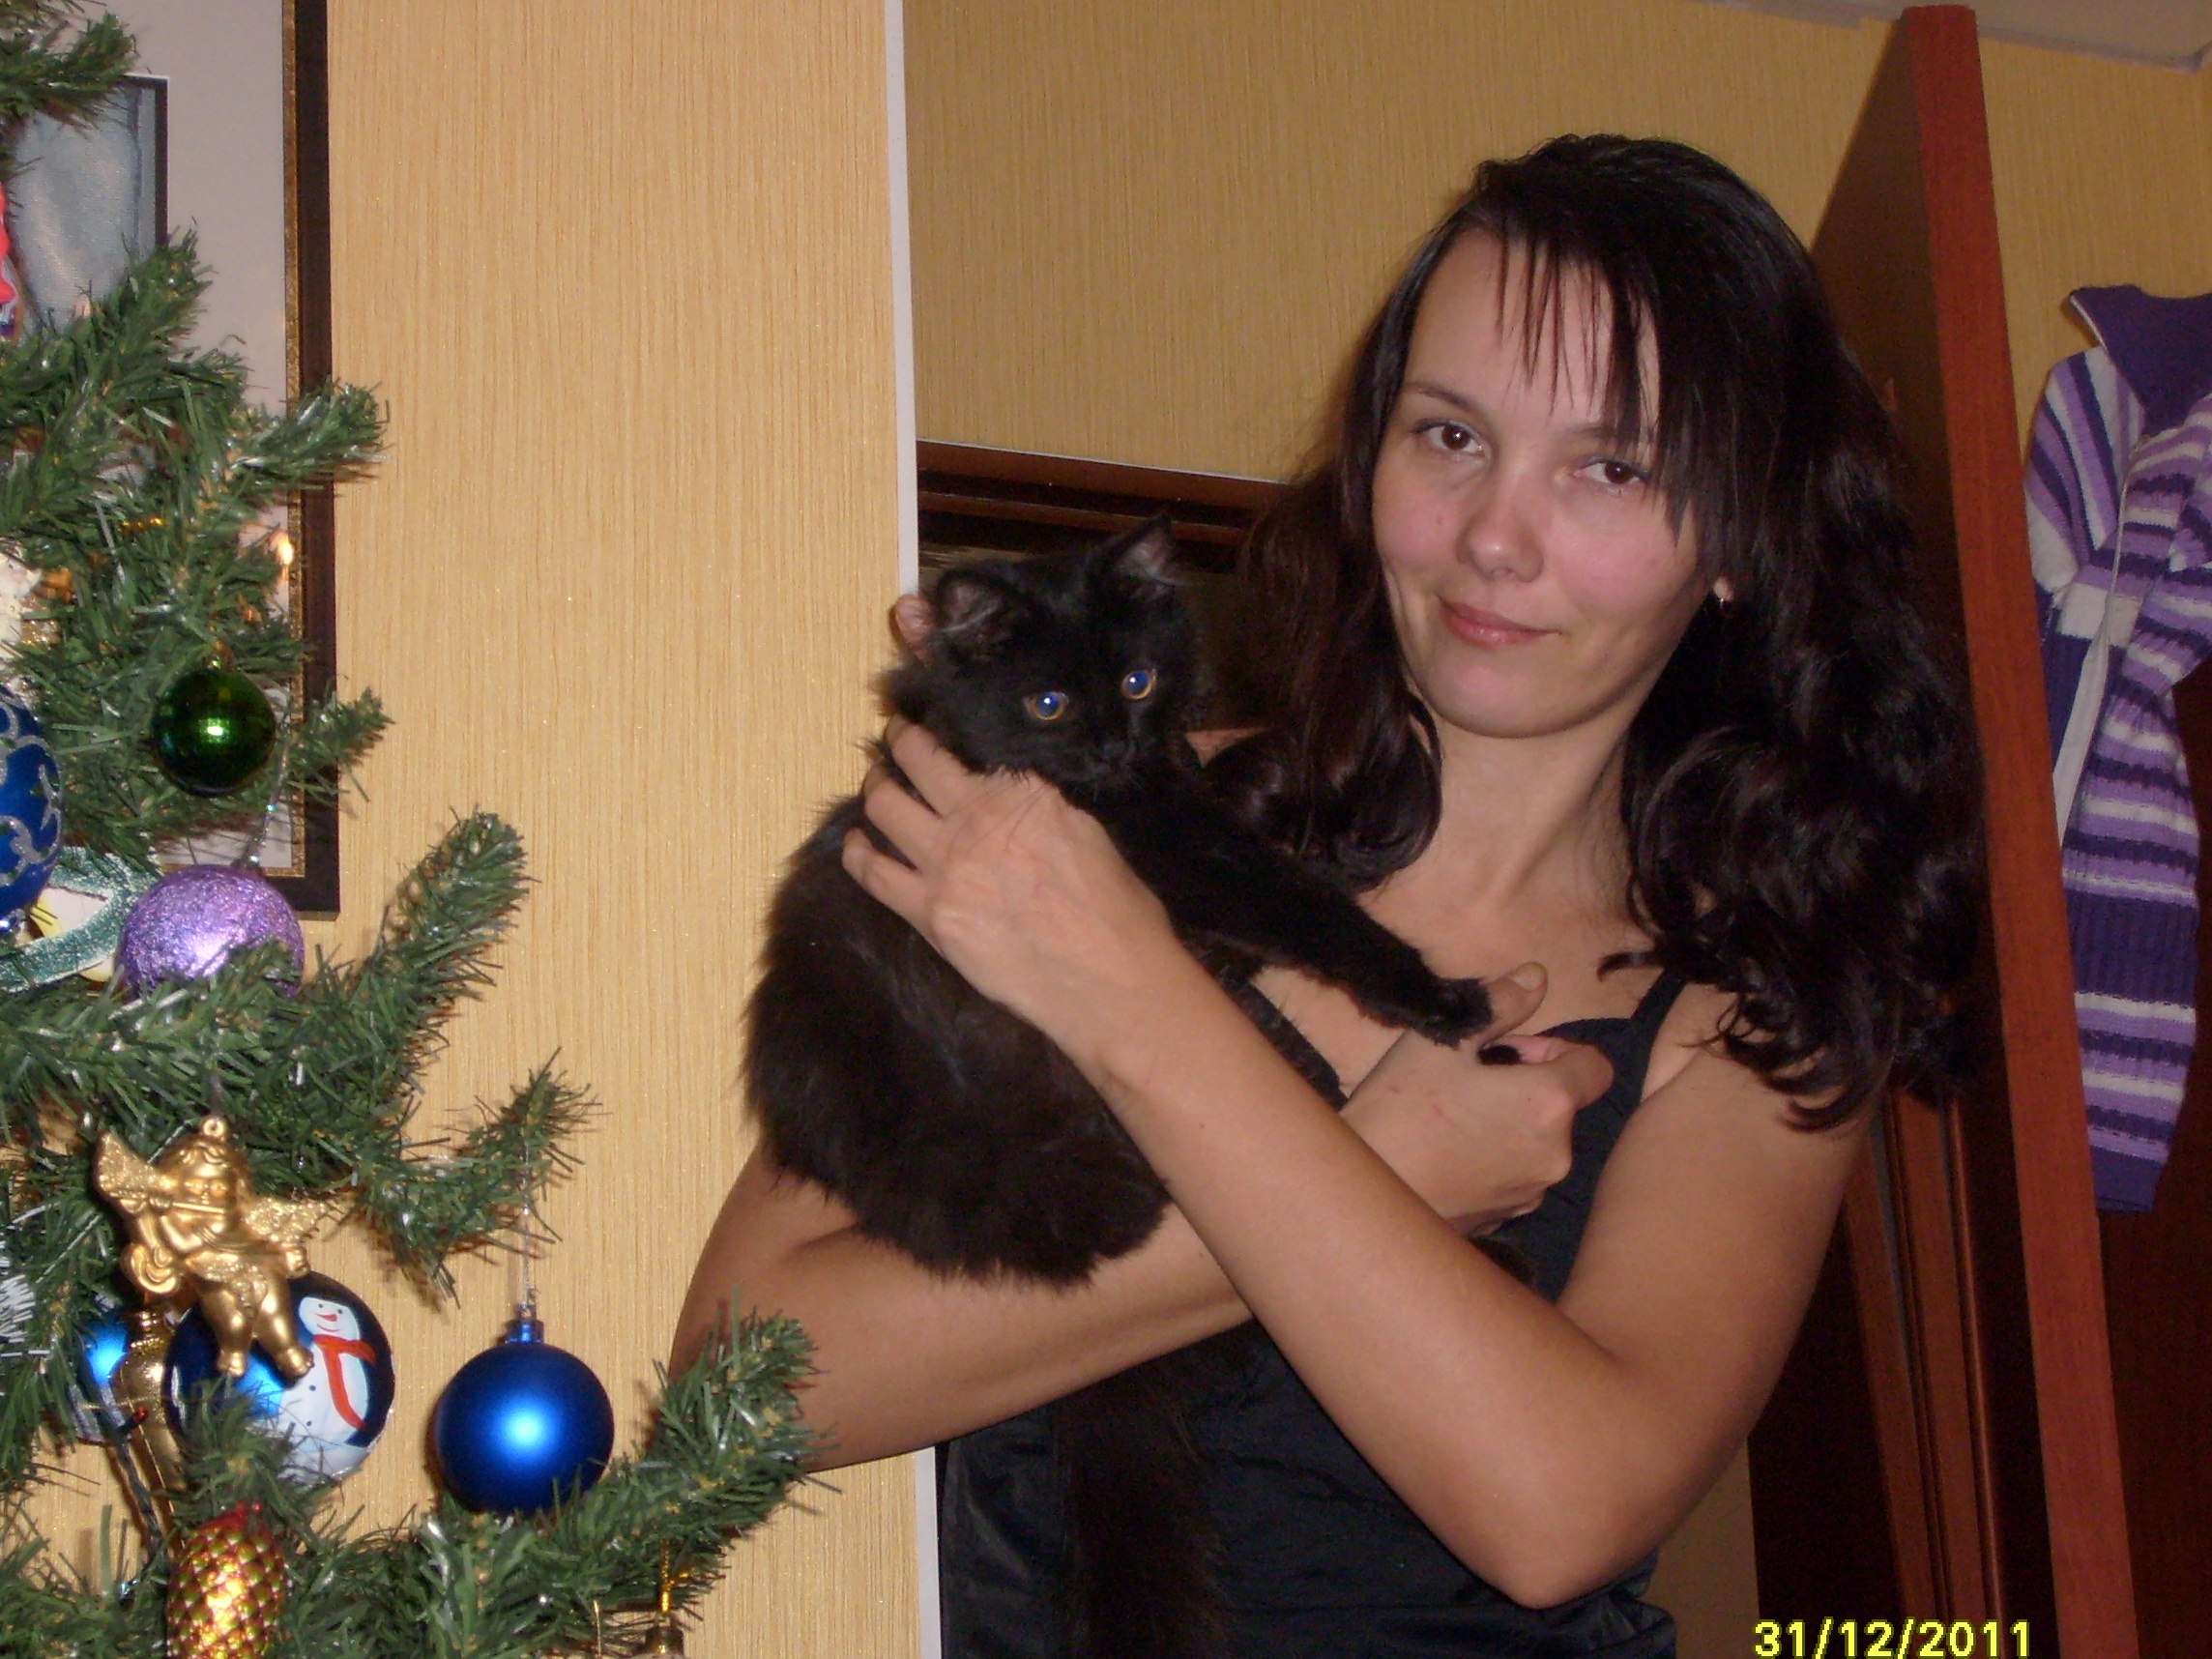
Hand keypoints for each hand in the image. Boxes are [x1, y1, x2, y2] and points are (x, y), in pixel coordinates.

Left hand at [840, 718, 1178, 1048]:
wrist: (1107, 981)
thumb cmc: (1117, 912)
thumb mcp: (1087, 833)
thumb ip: (1042, 809)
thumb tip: (1016, 802)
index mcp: (1023, 792)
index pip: (966, 749)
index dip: (942, 733)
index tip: (931, 727)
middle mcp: (976, 817)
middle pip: (917, 763)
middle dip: (899, 744)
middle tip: (894, 741)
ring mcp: (946, 865)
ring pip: (885, 807)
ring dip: (876, 789)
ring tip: (876, 784)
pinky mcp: (929, 914)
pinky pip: (873, 872)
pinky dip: (857, 851)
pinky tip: (855, 844)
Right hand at [1342, 971, 1613, 1234]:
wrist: (1368, 1197)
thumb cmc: (1401, 1111)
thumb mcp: (1442, 1041)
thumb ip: (1499, 1005)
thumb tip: (1539, 975)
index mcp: (1550, 1103)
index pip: (1596, 1066)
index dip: (1557, 1049)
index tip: (1509, 1050)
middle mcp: (1558, 1153)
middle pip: (1563, 1104)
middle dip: (1526, 1085)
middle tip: (1467, 1080)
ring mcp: (1533, 1192)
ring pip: (1539, 1140)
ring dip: (1511, 1123)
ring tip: (1452, 1119)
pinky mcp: (1509, 1219)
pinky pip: (1517, 1175)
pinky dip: (1496, 1159)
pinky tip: (1448, 1154)